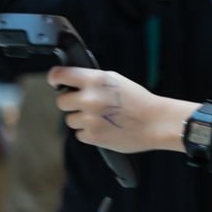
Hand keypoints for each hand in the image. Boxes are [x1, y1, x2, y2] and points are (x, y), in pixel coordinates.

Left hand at [49, 66, 198, 153]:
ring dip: (82, 120)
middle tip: (88, 105)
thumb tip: (73, 83)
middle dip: (72, 104)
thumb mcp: (117, 80)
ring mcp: (89, 119)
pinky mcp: (92, 136)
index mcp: (95, 80)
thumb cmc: (139, 100)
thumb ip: (93, 80)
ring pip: (70, 120)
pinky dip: (90, 133)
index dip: (55, 79)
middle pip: (61, 102)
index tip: (57, 83)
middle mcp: (88, 98)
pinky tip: (105, 128)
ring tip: (102, 118)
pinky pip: (79, 134)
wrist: (156, 122)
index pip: (59, 75)